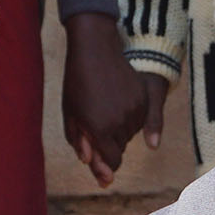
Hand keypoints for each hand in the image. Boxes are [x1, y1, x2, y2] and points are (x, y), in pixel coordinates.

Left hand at [61, 13, 162, 186]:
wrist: (94, 49)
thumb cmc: (76, 82)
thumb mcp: (71, 114)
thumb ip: (80, 141)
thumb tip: (89, 162)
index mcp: (99, 129)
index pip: (111, 161)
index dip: (106, 165)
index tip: (102, 166)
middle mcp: (121, 122)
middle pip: (120, 148)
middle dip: (109, 144)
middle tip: (96, 127)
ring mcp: (135, 109)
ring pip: (131, 134)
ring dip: (119, 130)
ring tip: (104, 110)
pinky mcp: (143, 98)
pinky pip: (141, 119)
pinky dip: (131, 118)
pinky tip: (117, 103)